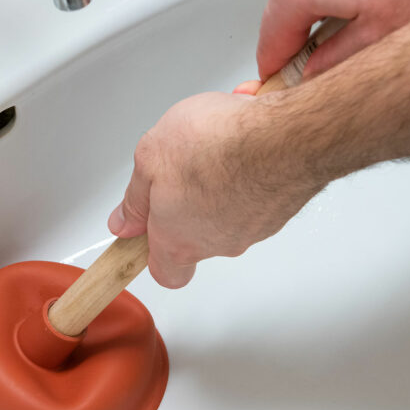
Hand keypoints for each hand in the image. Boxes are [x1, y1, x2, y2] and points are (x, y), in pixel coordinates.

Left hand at [107, 93, 323, 287]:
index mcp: (179, 241)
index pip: (166, 274)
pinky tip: (244, 146)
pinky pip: (255, 196)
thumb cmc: (217, 145)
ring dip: (218, 184)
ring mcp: (252, 230)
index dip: (154, 255)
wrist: (285, 135)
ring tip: (215, 148)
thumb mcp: (151, 159)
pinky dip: (247, 175)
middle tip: (181, 170)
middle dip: (186, 204)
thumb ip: (134, 198)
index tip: (146, 231)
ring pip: (227, 213)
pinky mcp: (280, 210)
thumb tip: (124, 222)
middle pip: (195, 236)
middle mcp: (217, 244)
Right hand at [257, 0, 409, 80]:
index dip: (276, 72)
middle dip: (302, 36)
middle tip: (330, 54)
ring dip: (324, 2)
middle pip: (283, 12)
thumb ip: (335, 60)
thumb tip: (313, 73)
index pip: (268, 46)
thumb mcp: (383, 30)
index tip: (282, 86)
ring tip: (365, 7)